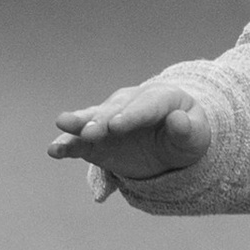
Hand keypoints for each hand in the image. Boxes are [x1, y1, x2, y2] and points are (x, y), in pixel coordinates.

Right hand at [47, 77, 214, 199]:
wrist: (171, 142)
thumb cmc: (186, 136)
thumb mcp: (196, 136)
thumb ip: (187, 130)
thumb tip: (177, 120)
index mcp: (159, 98)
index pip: (144, 106)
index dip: (130, 115)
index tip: (116, 126)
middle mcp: (129, 104)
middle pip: (114, 110)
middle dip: (101, 120)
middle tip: (91, 132)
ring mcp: (109, 120)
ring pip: (92, 119)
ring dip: (78, 123)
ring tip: (62, 124)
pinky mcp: (97, 140)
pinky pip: (80, 142)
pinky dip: (67, 146)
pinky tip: (54, 151)